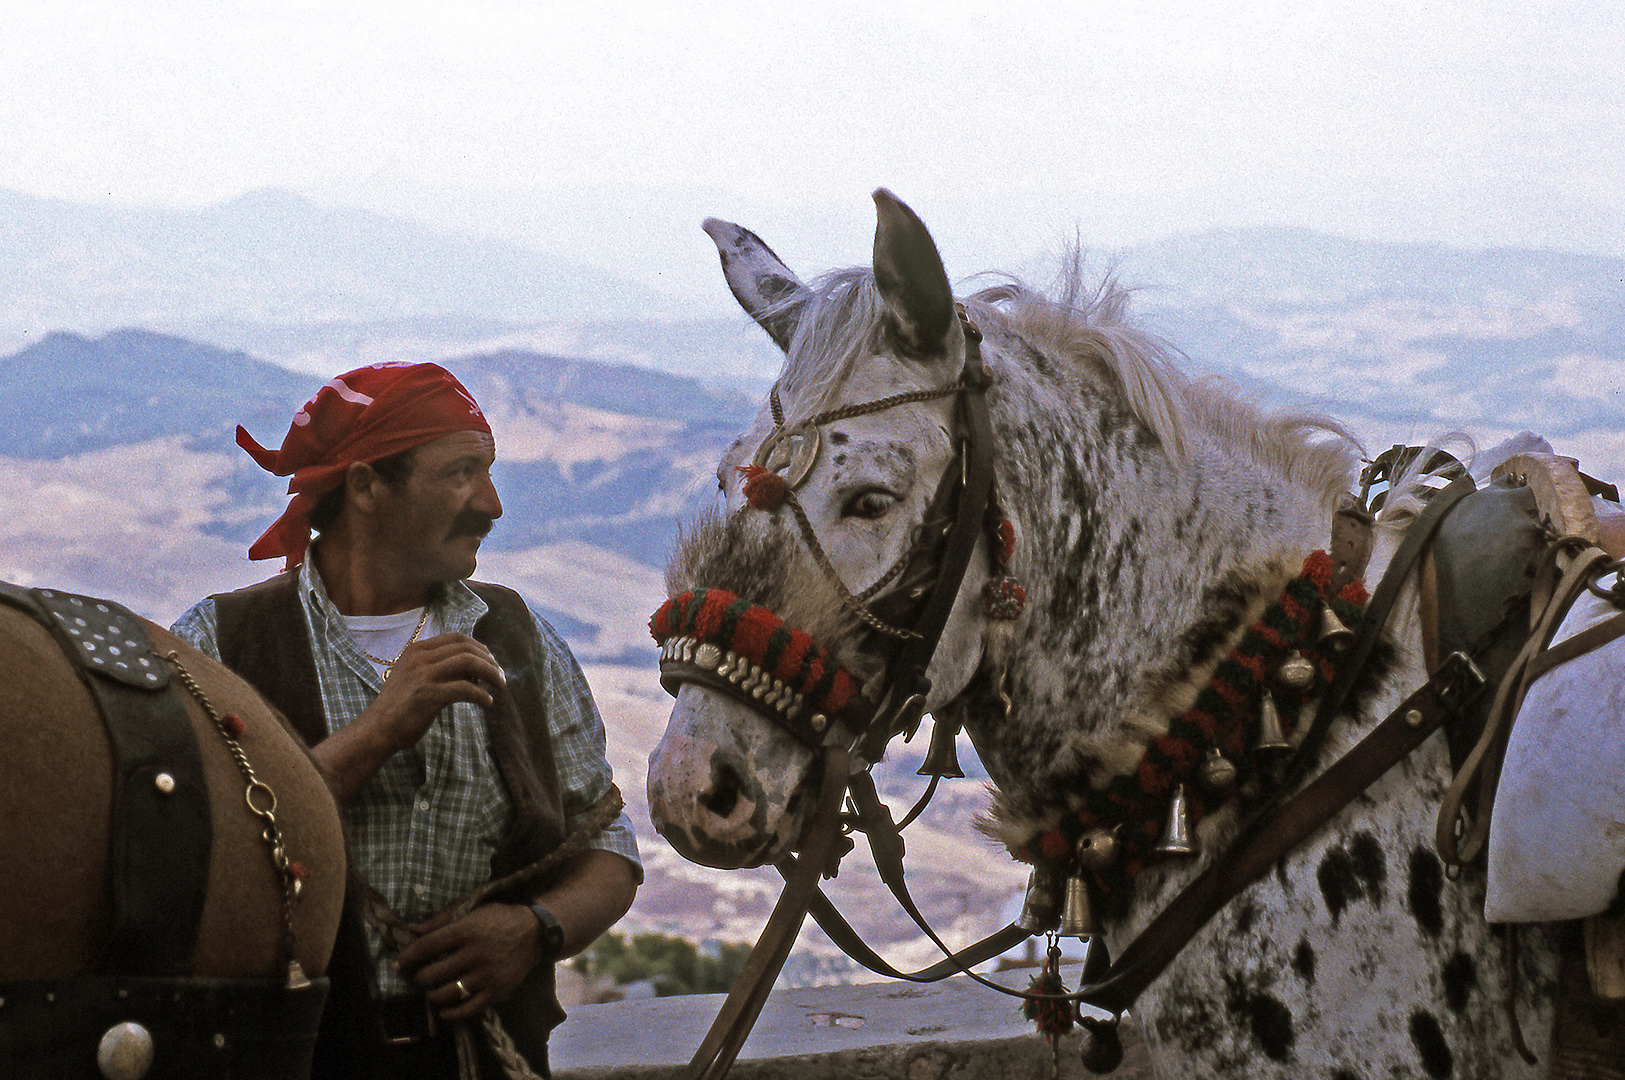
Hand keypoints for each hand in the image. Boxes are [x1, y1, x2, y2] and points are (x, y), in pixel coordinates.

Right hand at [358, 632, 505, 754]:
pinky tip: (487, 703)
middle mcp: (419, 658)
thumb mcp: (413, 678)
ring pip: (469, 663)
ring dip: (491, 673)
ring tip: (500, 685)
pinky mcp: (429, 695)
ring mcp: (423, 676)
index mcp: (416, 651)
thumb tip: (474, 671)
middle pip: (466, 648)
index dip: (479, 647)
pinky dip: (482, 695)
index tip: (491, 660)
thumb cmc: (399, 708)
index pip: (456, 638)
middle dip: (489, 660)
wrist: (377, 730)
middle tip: (500, 675)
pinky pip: (466, 689)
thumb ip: (437, 669)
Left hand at [396, 903, 543, 1022]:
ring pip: (447, 993)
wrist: (535, 932)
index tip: (398, 963)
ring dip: (432, 995)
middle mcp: (474, 954)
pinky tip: (444, 1009)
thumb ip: (441, 920)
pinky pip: (467, 1009)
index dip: (409, 956)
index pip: (428, 946)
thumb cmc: (499, 918)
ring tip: (432, 991)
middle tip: (420, 977)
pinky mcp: (495, 991)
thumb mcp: (472, 911)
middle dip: (420, 977)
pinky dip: (451, 1013)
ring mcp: (485, 975)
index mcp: (466, 930)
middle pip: (433, 973)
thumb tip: (412, 929)